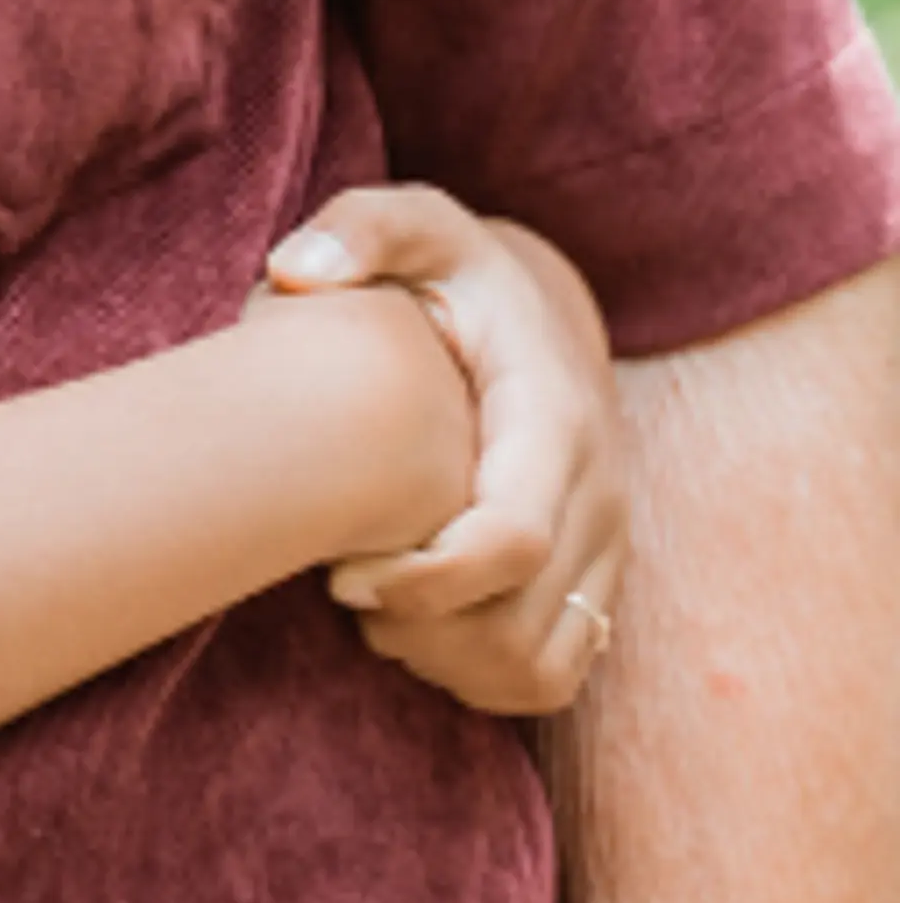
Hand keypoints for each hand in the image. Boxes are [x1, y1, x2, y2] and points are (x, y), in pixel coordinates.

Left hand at [263, 185, 624, 717]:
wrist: (538, 309)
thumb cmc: (453, 272)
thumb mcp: (415, 227)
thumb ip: (358, 228)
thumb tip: (295, 269)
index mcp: (556, 419)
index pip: (512, 541)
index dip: (423, 578)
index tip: (341, 570)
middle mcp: (599, 493)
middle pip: (520, 623)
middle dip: (418, 628)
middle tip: (342, 586)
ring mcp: (606, 546)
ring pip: (539, 666)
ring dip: (444, 661)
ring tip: (372, 609)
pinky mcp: (596, 581)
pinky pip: (555, 675)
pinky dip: (480, 676)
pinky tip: (414, 628)